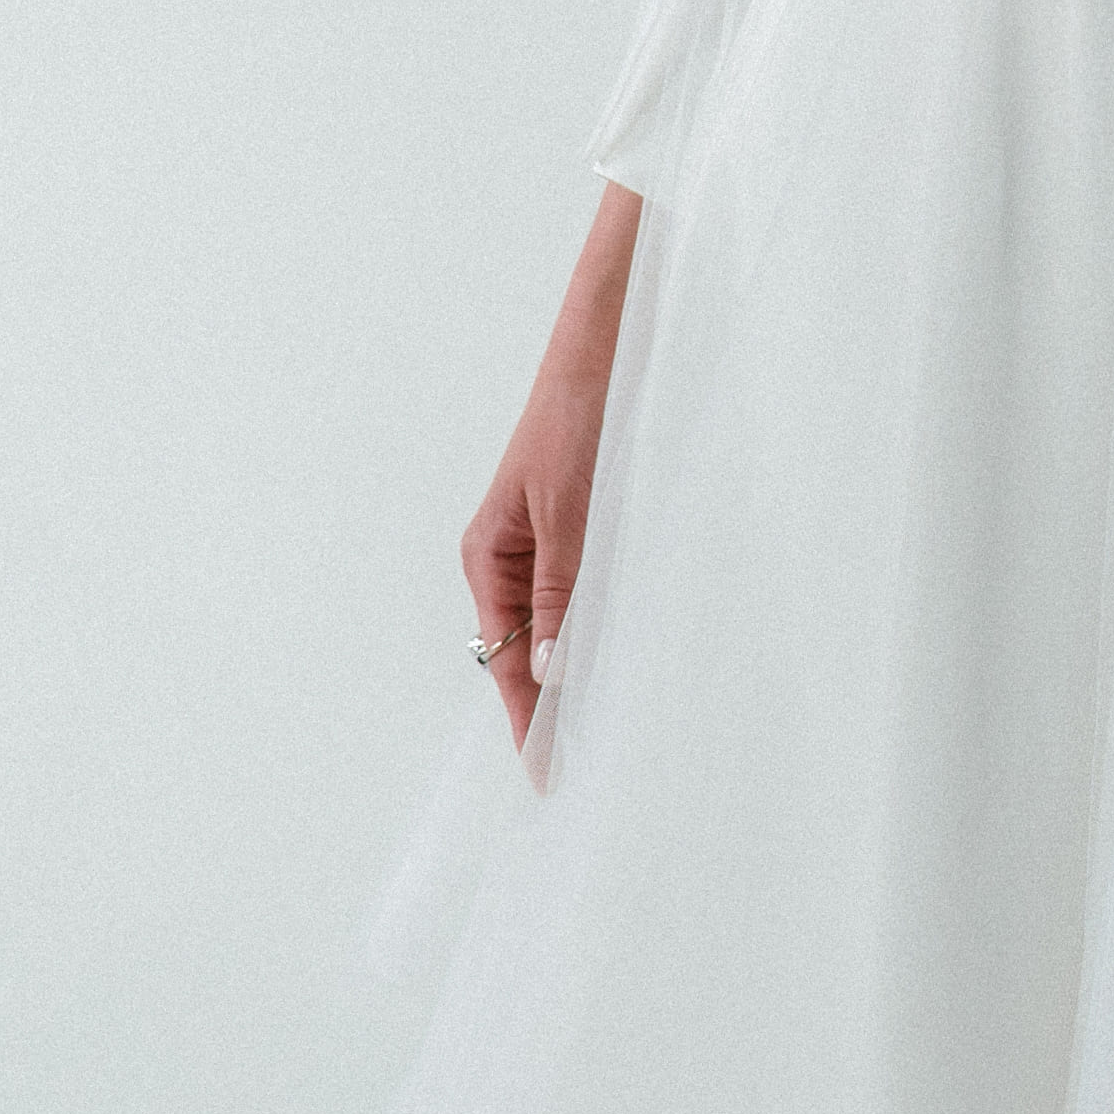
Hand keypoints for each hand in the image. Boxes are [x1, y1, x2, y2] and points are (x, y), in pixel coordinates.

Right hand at [462, 184, 640, 750]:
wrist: (608, 339)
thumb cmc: (580, 412)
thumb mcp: (572, 508)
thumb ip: (562, 591)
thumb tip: (550, 671)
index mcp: (490, 556)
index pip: (506, 662)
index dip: (528, 720)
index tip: (546, 774)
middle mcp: (510, 558)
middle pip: (527, 656)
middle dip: (552, 708)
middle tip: (584, 767)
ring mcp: (545, 544)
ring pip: (559, 630)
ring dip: (579, 673)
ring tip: (604, 730)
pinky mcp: (581, 528)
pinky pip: (586, 597)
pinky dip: (600, 631)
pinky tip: (623, 658)